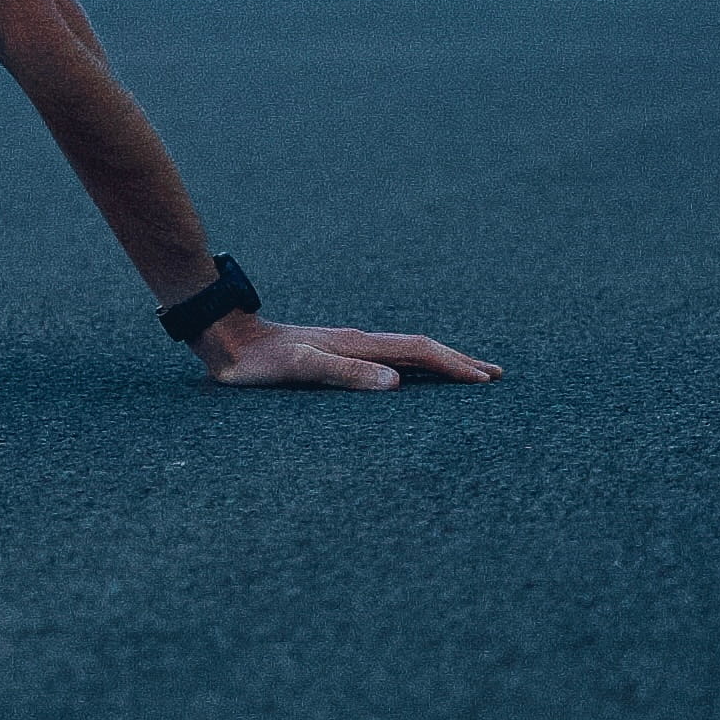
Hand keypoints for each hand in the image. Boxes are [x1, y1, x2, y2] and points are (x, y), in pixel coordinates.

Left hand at [198, 312, 498, 393]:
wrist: (225, 336)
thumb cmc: (257, 360)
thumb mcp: (299, 368)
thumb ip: (344, 374)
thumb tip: (396, 383)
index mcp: (357, 343)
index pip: (418, 352)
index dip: (452, 366)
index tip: (484, 380)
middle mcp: (358, 340)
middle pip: (420, 348)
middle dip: (457, 361)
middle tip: (494, 375)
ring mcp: (348, 345)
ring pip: (406, 352)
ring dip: (439, 362)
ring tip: (465, 373)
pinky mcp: (334, 352)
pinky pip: (387, 358)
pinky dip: (412, 367)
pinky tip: (410, 376)